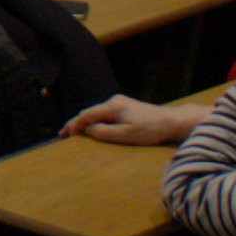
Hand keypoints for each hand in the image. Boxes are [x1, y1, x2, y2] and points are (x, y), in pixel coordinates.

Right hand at [70, 94, 198, 150]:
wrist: (171, 121)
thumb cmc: (150, 130)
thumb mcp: (126, 135)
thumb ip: (104, 132)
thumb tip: (87, 130)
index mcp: (113, 106)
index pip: (87, 114)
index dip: (74, 124)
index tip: (64, 134)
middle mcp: (114, 100)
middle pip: (90, 111)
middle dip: (76, 123)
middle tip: (64, 134)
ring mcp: (120, 102)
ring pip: (97, 112)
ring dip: (86, 122)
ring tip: (75, 132)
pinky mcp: (126, 106)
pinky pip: (105, 113)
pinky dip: (96, 120)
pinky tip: (93, 127)